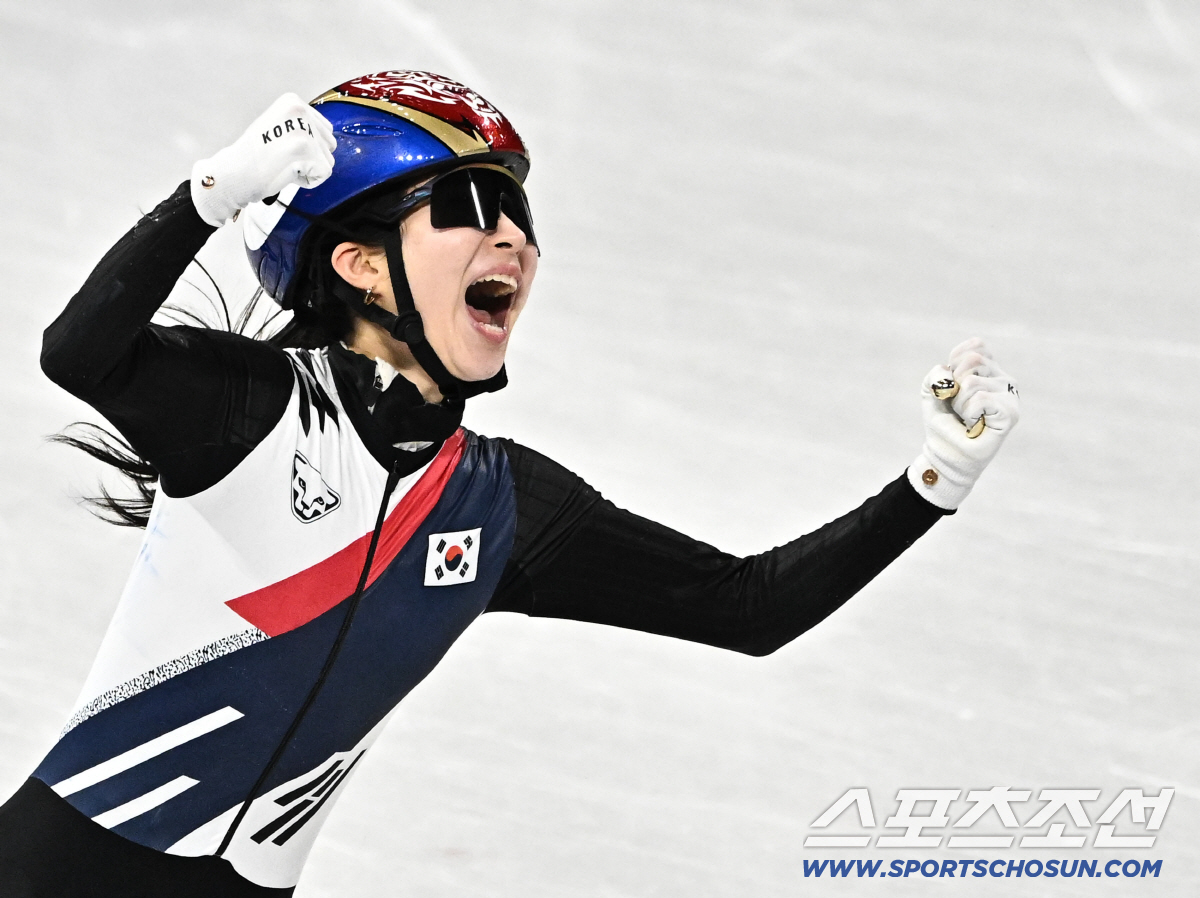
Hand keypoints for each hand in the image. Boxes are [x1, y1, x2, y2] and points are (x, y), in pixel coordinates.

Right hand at [190, 93, 336, 226]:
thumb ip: (302, 125)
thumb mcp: (278, 124)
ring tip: (284, 164)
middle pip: (329, 144)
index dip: (309, 146)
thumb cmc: (255, 154)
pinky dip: (308, 180)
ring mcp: (304, 132)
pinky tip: (287, 173)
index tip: (284, 146)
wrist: (235, 172)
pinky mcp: (306, 152)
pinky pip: (324, 174)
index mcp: (293, 102)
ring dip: (309, 169)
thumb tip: (327, 134)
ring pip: (328, 160)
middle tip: (283, 157)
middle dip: (311, 157)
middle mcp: (300, 112)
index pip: (325, 130)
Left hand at [907, 337, 1019, 509]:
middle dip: (954, 384)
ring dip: (960, 402)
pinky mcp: (1011, 413)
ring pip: (973, 382)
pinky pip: (981, 399)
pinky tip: (974, 424)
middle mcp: (1005, 379)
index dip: (955, 363)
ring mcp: (1011, 396)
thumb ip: (936, 374)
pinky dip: (968, 412)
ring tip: (966, 417)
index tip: (952, 387)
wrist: (945, 453)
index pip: (976, 346)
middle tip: (959, 405)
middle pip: (974, 360)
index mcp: (990, 370)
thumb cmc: (943, 422)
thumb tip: (951, 376)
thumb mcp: (931, 391)